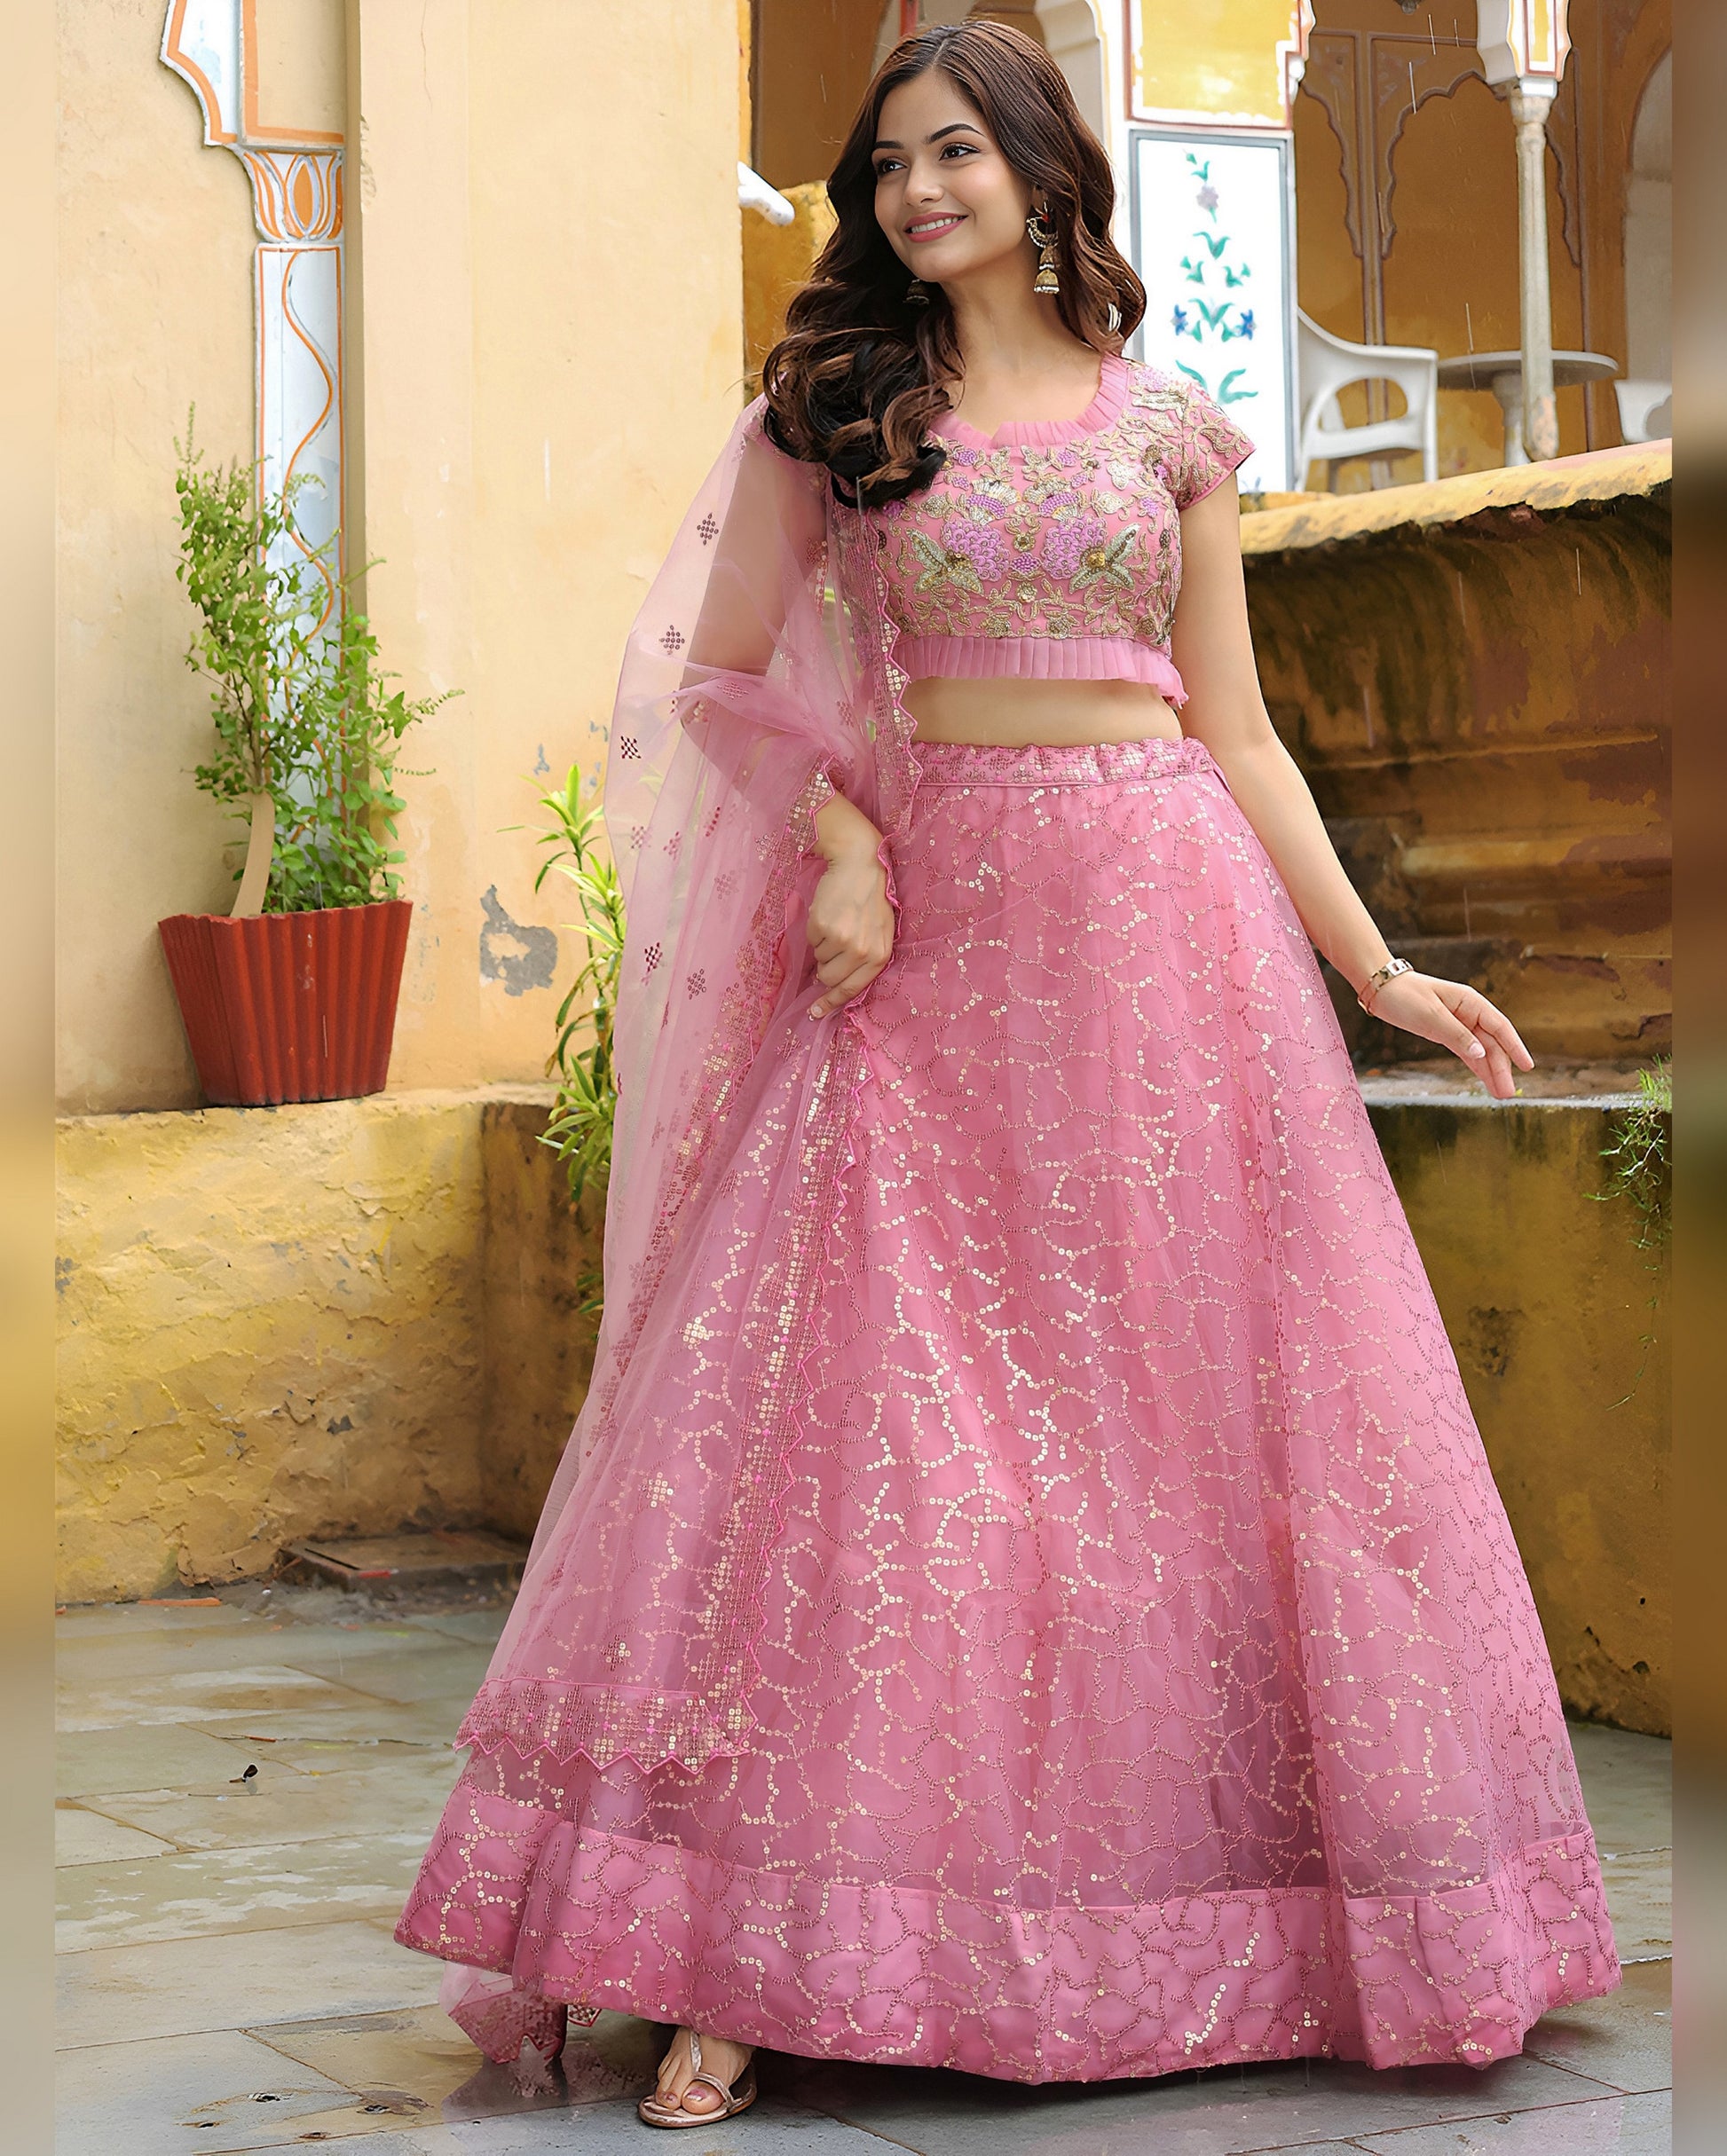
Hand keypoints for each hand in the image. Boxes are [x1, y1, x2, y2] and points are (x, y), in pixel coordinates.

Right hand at [807, 842, 894, 1017]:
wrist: (860, 863)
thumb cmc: (871, 898)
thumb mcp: (880, 931)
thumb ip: (866, 958)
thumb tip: (834, 984)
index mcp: (880, 955)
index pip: (852, 990)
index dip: (831, 1002)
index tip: (815, 1013)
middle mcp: (862, 951)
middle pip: (829, 978)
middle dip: (825, 968)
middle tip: (833, 945)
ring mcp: (842, 940)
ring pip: (818, 959)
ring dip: (823, 945)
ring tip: (837, 921)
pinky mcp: (823, 927)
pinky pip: (810, 941)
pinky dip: (815, 930)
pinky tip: (829, 913)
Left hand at [1364, 969, 1534, 1099]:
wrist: (1381, 989)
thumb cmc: (1406, 996)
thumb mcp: (1431, 1015)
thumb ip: (1457, 1035)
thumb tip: (1481, 1054)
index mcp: (1470, 1002)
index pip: (1500, 1027)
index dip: (1515, 1047)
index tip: (1527, 1066)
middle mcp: (1469, 1013)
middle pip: (1492, 1044)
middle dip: (1501, 1068)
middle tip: (1508, 1093)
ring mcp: (1460, 1024)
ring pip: (1481, 1051)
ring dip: (1491, 1072)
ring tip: (1501, 1094)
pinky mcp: (1447, 1034)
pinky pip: (1468, 1053)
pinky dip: (1477, 1067)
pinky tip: (1486, 1081)